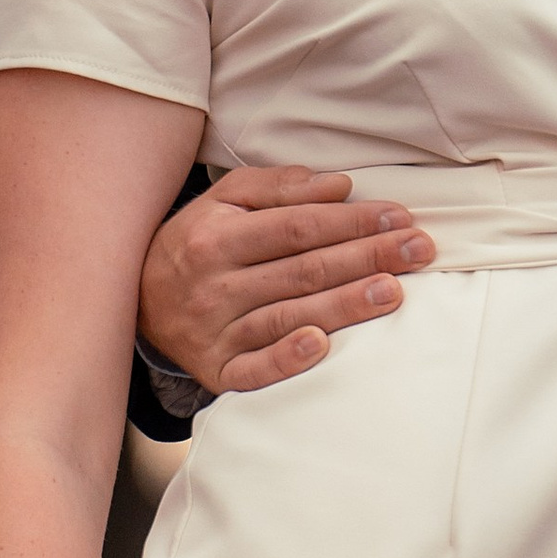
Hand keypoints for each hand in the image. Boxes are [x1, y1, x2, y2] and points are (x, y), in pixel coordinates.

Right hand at [136, 165, 433, 392]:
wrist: (137, 300)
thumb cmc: (197, 241)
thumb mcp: (225, 200)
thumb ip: (280, 187)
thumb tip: (339, 186)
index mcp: (218, 236)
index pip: (298, 227)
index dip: (351, 221)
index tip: (399, 216)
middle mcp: (214, 284)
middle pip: (303, 270)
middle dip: (366, 257)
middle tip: (419, 250)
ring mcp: (214, 332)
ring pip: (288, 316)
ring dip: (344, 305)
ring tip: (393, 292)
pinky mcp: (217, 372)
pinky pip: (253, 370)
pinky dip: (286, 359)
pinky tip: (321, 346)